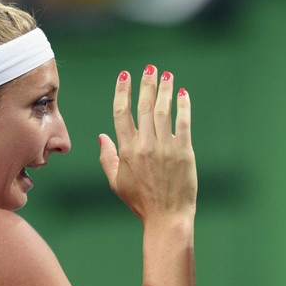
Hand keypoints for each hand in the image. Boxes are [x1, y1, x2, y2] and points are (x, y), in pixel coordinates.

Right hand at [98, 65, 195, 222]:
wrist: (167, 217)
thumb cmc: (141, 202)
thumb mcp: (117, 181)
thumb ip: (107, 157)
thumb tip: (101, 136)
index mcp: (126, 150)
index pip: (121, 113)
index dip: (123, 91)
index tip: (125, 76)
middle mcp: (144, 145)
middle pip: (144, 106)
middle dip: (147, 83)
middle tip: (150, 68)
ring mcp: (165, 148)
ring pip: (164, 111)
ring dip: (165, 90)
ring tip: (167, 75)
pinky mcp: (183, 152)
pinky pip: (183, 123)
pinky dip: (184, 107)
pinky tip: (183, 94)